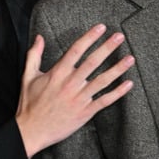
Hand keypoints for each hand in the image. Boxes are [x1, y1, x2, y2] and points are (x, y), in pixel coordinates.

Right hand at [16, 24, 134, 157]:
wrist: (31, 131)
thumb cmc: (29, 104)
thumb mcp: (28, 76)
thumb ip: (34, 55)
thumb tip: (39, 38)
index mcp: (58, 73)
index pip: (76, 50)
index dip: (89, 37)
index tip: (101, 27)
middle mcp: (71, 83)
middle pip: (93, 61)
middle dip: (107, 47)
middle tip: (120, 37)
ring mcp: (79, 98)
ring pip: (103, 80)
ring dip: (117, 68)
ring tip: (130, 58)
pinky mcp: (85, 112)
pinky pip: (105, 101)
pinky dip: (118, 92)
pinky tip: (128, 84)